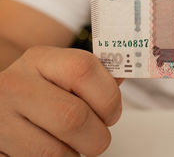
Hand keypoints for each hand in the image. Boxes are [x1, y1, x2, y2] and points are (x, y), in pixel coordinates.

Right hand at [0, 46, 121, 156]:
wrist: (3, 103)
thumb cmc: (42, 90)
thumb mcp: (63, 73)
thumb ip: (96, 76)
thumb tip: (128, 70)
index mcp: (39, 59)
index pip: (84, 69)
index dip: (108, 96)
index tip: (112, 113)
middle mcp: (14, 85)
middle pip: (73, 117)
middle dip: (97, 135)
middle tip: (97, 136)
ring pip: (55, 151)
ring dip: (73, 153)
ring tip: (69, 142)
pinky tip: (48, 148)